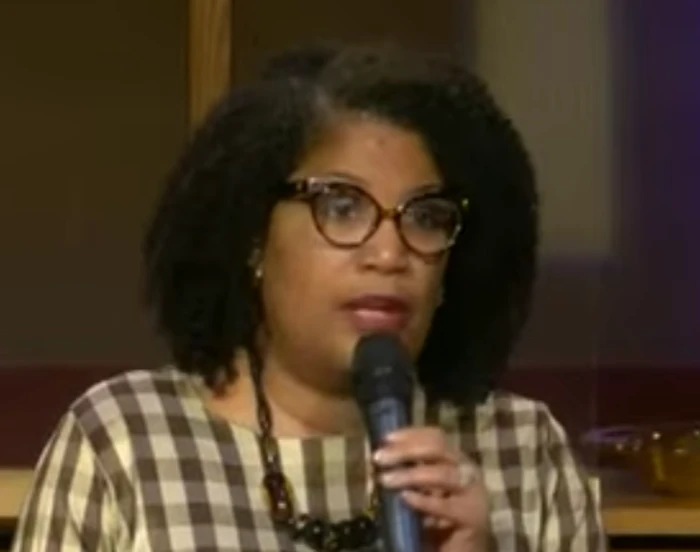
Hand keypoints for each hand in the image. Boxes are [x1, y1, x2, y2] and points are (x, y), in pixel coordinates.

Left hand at [373, 427, 487, 551]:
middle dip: (406, 450)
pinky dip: (423, 500)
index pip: (435, 437)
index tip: (385, 439)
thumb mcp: (422, 489)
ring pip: (442, 474)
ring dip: (410, 475)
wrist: (461, 551)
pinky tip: (405, 498)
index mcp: (456, 460)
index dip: (410, 435)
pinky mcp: (472, 518)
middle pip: (438, 449)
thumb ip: (410, 472)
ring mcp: (474, 494)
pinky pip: (445, 506)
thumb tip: (382, 457)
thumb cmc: (439, 519)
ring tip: (386, 480)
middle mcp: (468, 471)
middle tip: (380, 458)